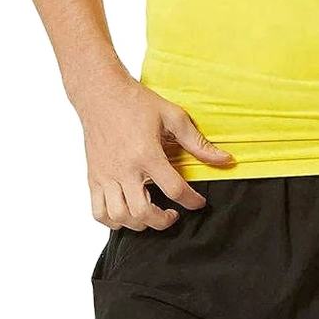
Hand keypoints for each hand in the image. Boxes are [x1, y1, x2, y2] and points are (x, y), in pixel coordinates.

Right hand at [76, 71, 232, 230]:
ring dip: (138, 224)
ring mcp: (106, 175)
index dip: (191, 201)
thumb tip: (225, 159)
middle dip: (162, 221)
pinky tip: (128, 213)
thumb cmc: (138, 103)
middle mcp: (124, 169)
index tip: (199, 203)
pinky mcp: (93, 178)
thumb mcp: (173, 117)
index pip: (173, 188)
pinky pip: (97, 212)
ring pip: (119, 217)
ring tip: (151, 214)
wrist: (101, 94)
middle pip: (142, 212)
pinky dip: (113, 221)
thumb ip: (198, 142)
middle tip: (173, 214)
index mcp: (147, 153)